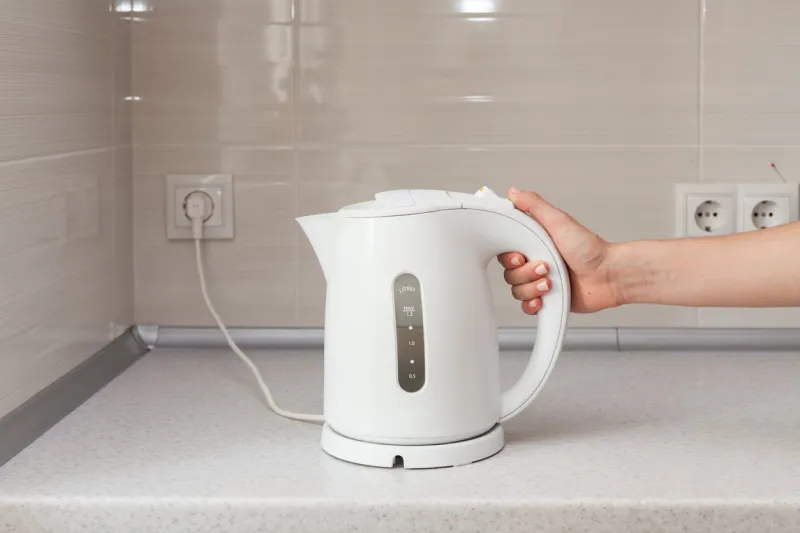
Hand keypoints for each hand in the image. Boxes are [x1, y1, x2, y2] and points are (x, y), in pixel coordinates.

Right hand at [497, 187, 621, 313]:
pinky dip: (532, 304)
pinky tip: (543, 298)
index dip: (509, 258)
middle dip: (526, 273)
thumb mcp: (559, 221)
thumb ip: (534, 205)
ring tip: (551, 282)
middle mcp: (535, 263)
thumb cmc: (589, 248)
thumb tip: (513, 191)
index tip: (520, 257)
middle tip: (546, 267)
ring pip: (517, 291)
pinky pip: (526, 307)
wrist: (608, 275)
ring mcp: (540, 282)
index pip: (505, 254)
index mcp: (534, 245)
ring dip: (532, 288)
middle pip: (510, 274)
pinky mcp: (547, 300)